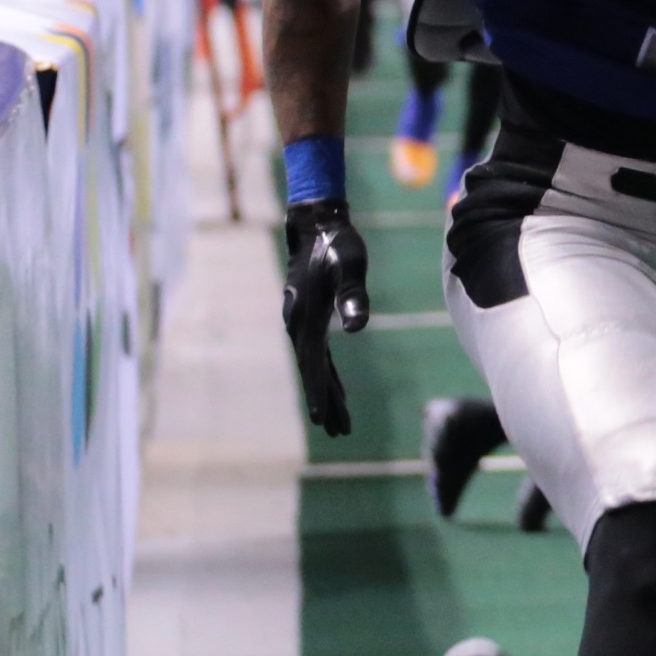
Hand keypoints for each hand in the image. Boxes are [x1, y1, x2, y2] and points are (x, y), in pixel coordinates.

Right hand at [280, 200, 367, 435]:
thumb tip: (357, 328)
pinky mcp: (310, 317)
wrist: (316, 224)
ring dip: (326, 392)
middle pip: (312, 371)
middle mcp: (298, 324)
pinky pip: (318, 354)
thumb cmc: (336, 243)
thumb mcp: (350, 265)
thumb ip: (353, 295)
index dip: (319, 392)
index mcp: (306, 317)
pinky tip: (335, 388)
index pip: (313, 364)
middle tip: (339, 431)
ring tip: (338, 422)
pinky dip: (326, 373)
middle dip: (325, 402)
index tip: (323, 420)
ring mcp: (301, 322)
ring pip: (314, 366)